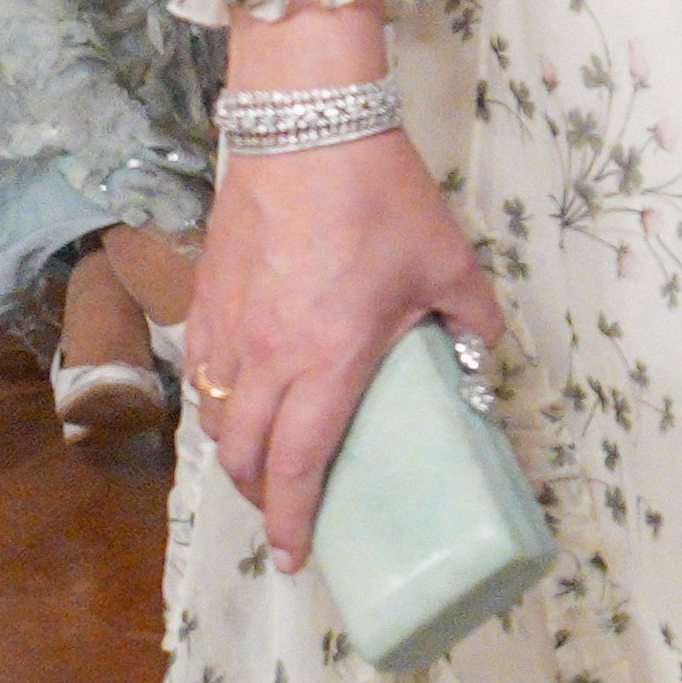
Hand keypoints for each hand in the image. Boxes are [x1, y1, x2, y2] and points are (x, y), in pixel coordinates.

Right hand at [185, 118, 507, 568]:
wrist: (307, 126)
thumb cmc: (381, 198)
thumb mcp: (450, 263)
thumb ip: (474, 321)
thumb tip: (481, 359)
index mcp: (329, 361)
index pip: (299, 465)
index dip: (293, 520)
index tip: (296, 557)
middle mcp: (268, 357)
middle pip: (244, 456)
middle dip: (261, 498)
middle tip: (286, 513)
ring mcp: (229, 327)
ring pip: (214, 417)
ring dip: (234, 452)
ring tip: (261, 461)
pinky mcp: (206, 296)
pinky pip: (200, 370)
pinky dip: (215, 400)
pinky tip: (235, 398)